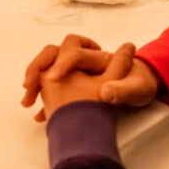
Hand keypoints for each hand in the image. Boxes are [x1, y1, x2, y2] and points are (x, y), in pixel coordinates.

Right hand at [21, 34, 159, 111]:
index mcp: (97, 57)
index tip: (51, 78)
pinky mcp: (71, 82)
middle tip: (30, 86)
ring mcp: (75, 69)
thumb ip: (123, 90)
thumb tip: (107, 92)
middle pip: (52, 53)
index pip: (75, 54)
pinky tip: (38, 114)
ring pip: (47, 68)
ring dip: (34, 81)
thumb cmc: (139, 84)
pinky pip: (50, 85)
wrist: (140, 85)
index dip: (63, 64)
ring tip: (28, 101)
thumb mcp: (137, 89)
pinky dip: (41, 95)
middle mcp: (82, 59)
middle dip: (38, 67)